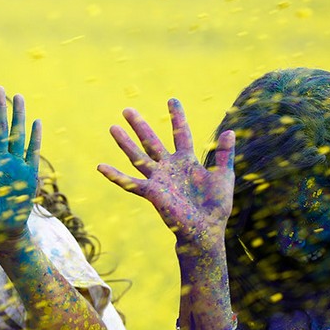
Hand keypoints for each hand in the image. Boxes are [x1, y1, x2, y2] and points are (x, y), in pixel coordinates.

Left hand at [0, 86, 40, 255]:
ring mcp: (15, 166)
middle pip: (0, 130)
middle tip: (0, 88)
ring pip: (17, 136)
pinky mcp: (29, 174)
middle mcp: (0, 161)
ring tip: (19, 97)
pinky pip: (33, 152)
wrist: (3, 232)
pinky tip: (36, 121)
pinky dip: (35, 138)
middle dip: (0, 109)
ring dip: (18, 117)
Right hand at [98, 98, 234, 247]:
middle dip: (139, 126)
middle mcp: (169, 167)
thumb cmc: (216, 207)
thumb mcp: (224, 176)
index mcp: (186, 161)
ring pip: (137, 156)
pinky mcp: (152, 192)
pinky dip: (115, 175)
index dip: (177, 117)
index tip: (171, 99)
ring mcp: (158, 179)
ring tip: (113, 128)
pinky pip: (130, 182)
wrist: (206, 230)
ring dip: (125, 143)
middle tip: (127, 110)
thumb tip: (229, 131)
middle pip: (151, 141)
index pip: (180, 133)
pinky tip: (100, 167)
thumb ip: (225, 154)